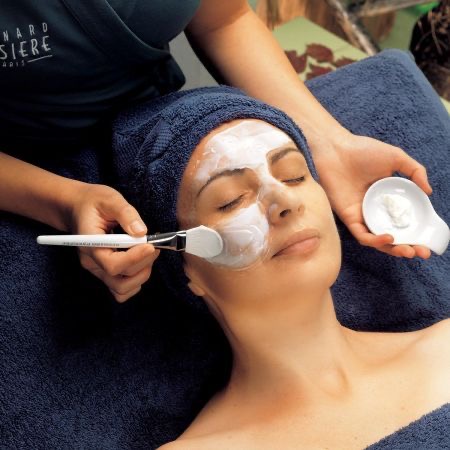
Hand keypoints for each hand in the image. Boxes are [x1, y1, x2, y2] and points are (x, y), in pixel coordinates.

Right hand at [68, 183, 158, 301]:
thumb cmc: (93, 202)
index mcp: (90, 244)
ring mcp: (97, 270)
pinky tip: (141, 261)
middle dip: (143, 264)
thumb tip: (141, 232)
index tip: (150, 245)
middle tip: (154, 245)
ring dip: (141, 275)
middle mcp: (91, 262)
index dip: (135, 258)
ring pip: (122, 289)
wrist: (77, 207)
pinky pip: (121, 289)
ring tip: (147, 254)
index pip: (112, 265)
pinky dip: (135, 280)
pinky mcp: (105, 272)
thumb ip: (126, 214)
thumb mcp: (110, 199)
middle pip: (120, 280)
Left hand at [312, 130, 432, 258]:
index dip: (416, 233)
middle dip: (407, 247)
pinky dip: (375, 240)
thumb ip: (415, 171)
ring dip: (393, 249)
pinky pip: (362, 235)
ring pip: (377, 240)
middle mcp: (374, 210)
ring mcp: (361, 215)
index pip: (403, 221)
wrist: (335, 150)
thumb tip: (428, 192)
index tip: (428, 241)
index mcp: (386, 199)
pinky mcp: (348, 218)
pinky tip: (389, 238)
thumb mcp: (396, 158)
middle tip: (422, 253)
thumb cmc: (362, 151)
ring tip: (408, 251)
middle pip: (392, 235)